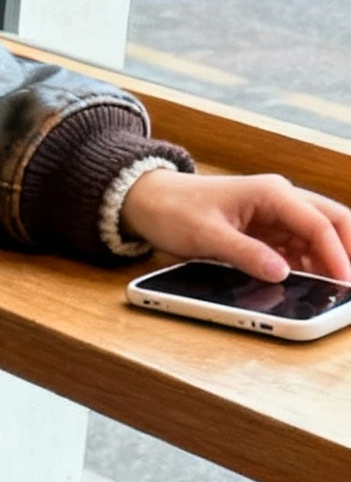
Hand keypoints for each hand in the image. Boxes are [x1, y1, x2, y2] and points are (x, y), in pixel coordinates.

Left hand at [120, 166, 350, 282]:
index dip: (336, 254)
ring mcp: (274, 215)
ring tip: (335, 288)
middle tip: (350, 284)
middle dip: (347, 251)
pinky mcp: (265, 230)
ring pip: (317, 236)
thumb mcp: (208, 237)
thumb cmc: (176, 210)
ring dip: (329, 259)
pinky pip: (297, 247)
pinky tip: (313, 282)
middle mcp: (280, 200)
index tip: (345, 281)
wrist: (151, 201)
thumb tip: (281, 273)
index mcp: (271, 193)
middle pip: (330, 222)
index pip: (318, 223)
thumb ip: (246, 254)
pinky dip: (309, 264)